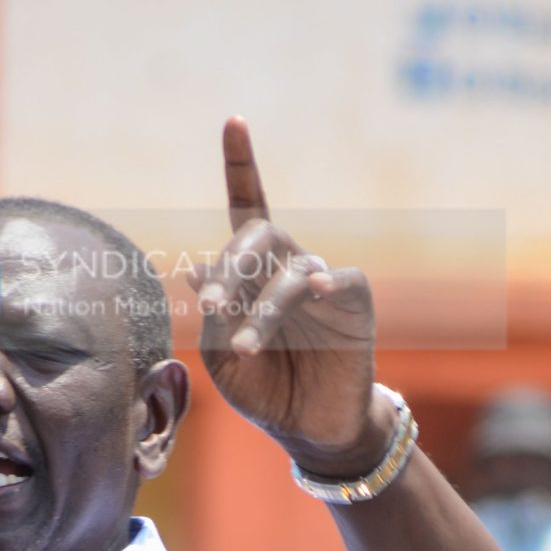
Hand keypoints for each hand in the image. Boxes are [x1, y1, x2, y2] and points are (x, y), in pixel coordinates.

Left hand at [189, 118, 379, 477]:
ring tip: (244, 347)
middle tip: (209, 304)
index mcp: (253, 272)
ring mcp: (322, 282)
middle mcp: (287, 266)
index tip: (235, 120)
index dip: (242, 163)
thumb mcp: (222, 356)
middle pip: (260, 234)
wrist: (309, 431)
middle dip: (231, 266)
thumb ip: (213, 313)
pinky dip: (323, 283)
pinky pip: (340, 280)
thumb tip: (195, 266)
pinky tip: (310, 292)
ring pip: (289, 271)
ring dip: (261, 308)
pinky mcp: (354, 304)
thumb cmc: (264, 390)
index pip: (247, 206)